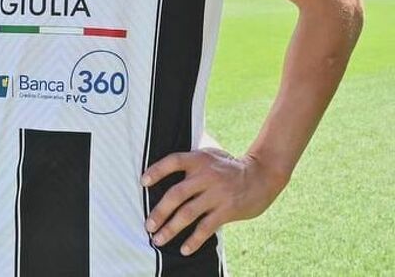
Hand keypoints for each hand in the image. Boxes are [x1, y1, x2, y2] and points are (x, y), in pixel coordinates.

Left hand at [141, 148, 287, 255]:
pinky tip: (184, 249)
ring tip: (158, 239)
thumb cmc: (229, 166)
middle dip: (160, 212)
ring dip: (171, 229)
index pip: (173, 161)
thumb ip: (191, 160)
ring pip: (188, 214)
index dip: (157, 170)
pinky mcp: (227, 210)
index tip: (143, 182)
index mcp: (199, 159)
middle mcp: (206, 175)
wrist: (260, 175)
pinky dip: (193, 240)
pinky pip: (206, 228)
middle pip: (176, 194)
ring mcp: (216, 193)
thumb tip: (167, 166)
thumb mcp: (211, 154)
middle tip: (148, 225)